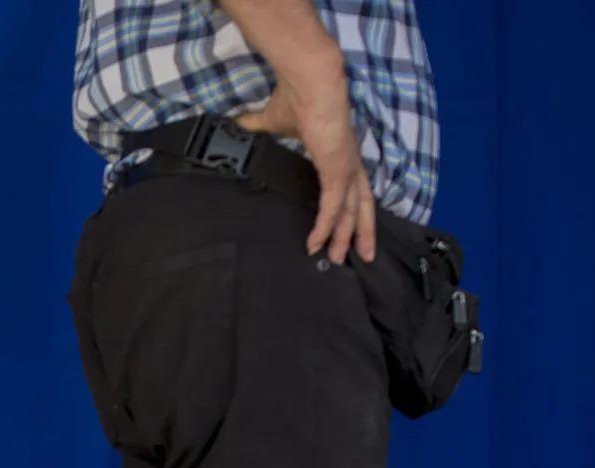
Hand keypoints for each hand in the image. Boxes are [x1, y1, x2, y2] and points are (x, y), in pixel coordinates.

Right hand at [237, 72, 375, 263]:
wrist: (310, 80)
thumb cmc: (295, 95)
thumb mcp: (271, 119)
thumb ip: (255, 127)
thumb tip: (232, 126)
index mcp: (339, 152)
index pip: (351, 186)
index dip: (350, 208)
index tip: (346, 228)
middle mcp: (349, 162)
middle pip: (362, 204)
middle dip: (361, 231)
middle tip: (361, 256)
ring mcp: (346, 167)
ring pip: (353, 211)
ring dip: (347, 236)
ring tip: (340, 259)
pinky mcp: (336, 170)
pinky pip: (333, 207)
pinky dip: (326, 227)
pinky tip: (316, 243)